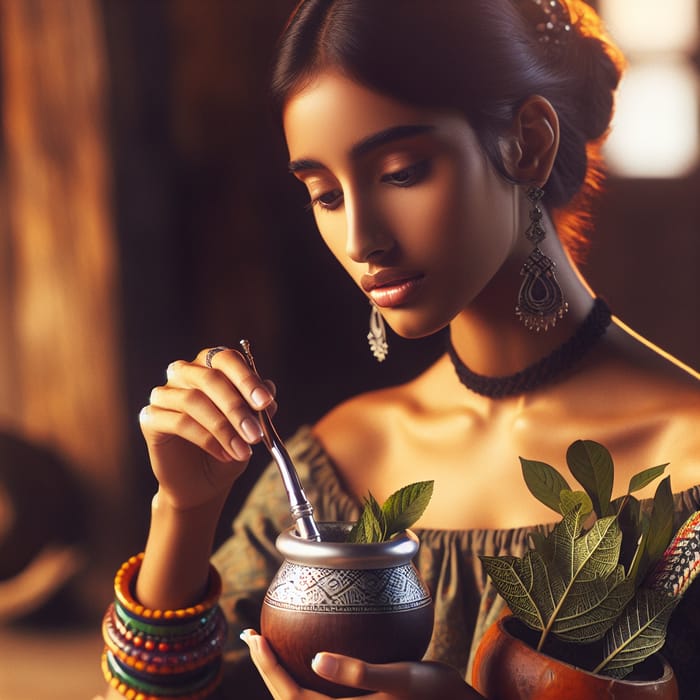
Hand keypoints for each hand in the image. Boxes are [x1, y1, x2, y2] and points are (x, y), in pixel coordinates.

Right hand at [139, 347, 275, 510]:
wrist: (202, 483)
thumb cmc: (228, 447)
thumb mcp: (251, 427)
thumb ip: (259, 407)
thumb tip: (269, 388)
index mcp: (210, 366)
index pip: (227, 359)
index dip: (247, 379)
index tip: (265, 402)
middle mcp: (184, 373)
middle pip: (210, 379)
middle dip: (237, 408)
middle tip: (256, 434)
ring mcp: (164, 394)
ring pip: (194, 401)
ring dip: (223, 428)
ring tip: (243, 451)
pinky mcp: (150, 418)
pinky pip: (179, 423)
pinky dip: (207, 440)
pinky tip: (224, 455)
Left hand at [241, 629, 483, 699]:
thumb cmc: (436, 694)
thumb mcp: (401, 678)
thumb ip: (359, 672)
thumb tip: (315, 659)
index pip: (293, 696)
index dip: (269, 667)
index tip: (254, 636)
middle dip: (268, 669)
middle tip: (251, 635)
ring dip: (280, 675)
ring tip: (267, 646)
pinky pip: (317, 698)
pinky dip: (300, 680)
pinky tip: (303, 659)